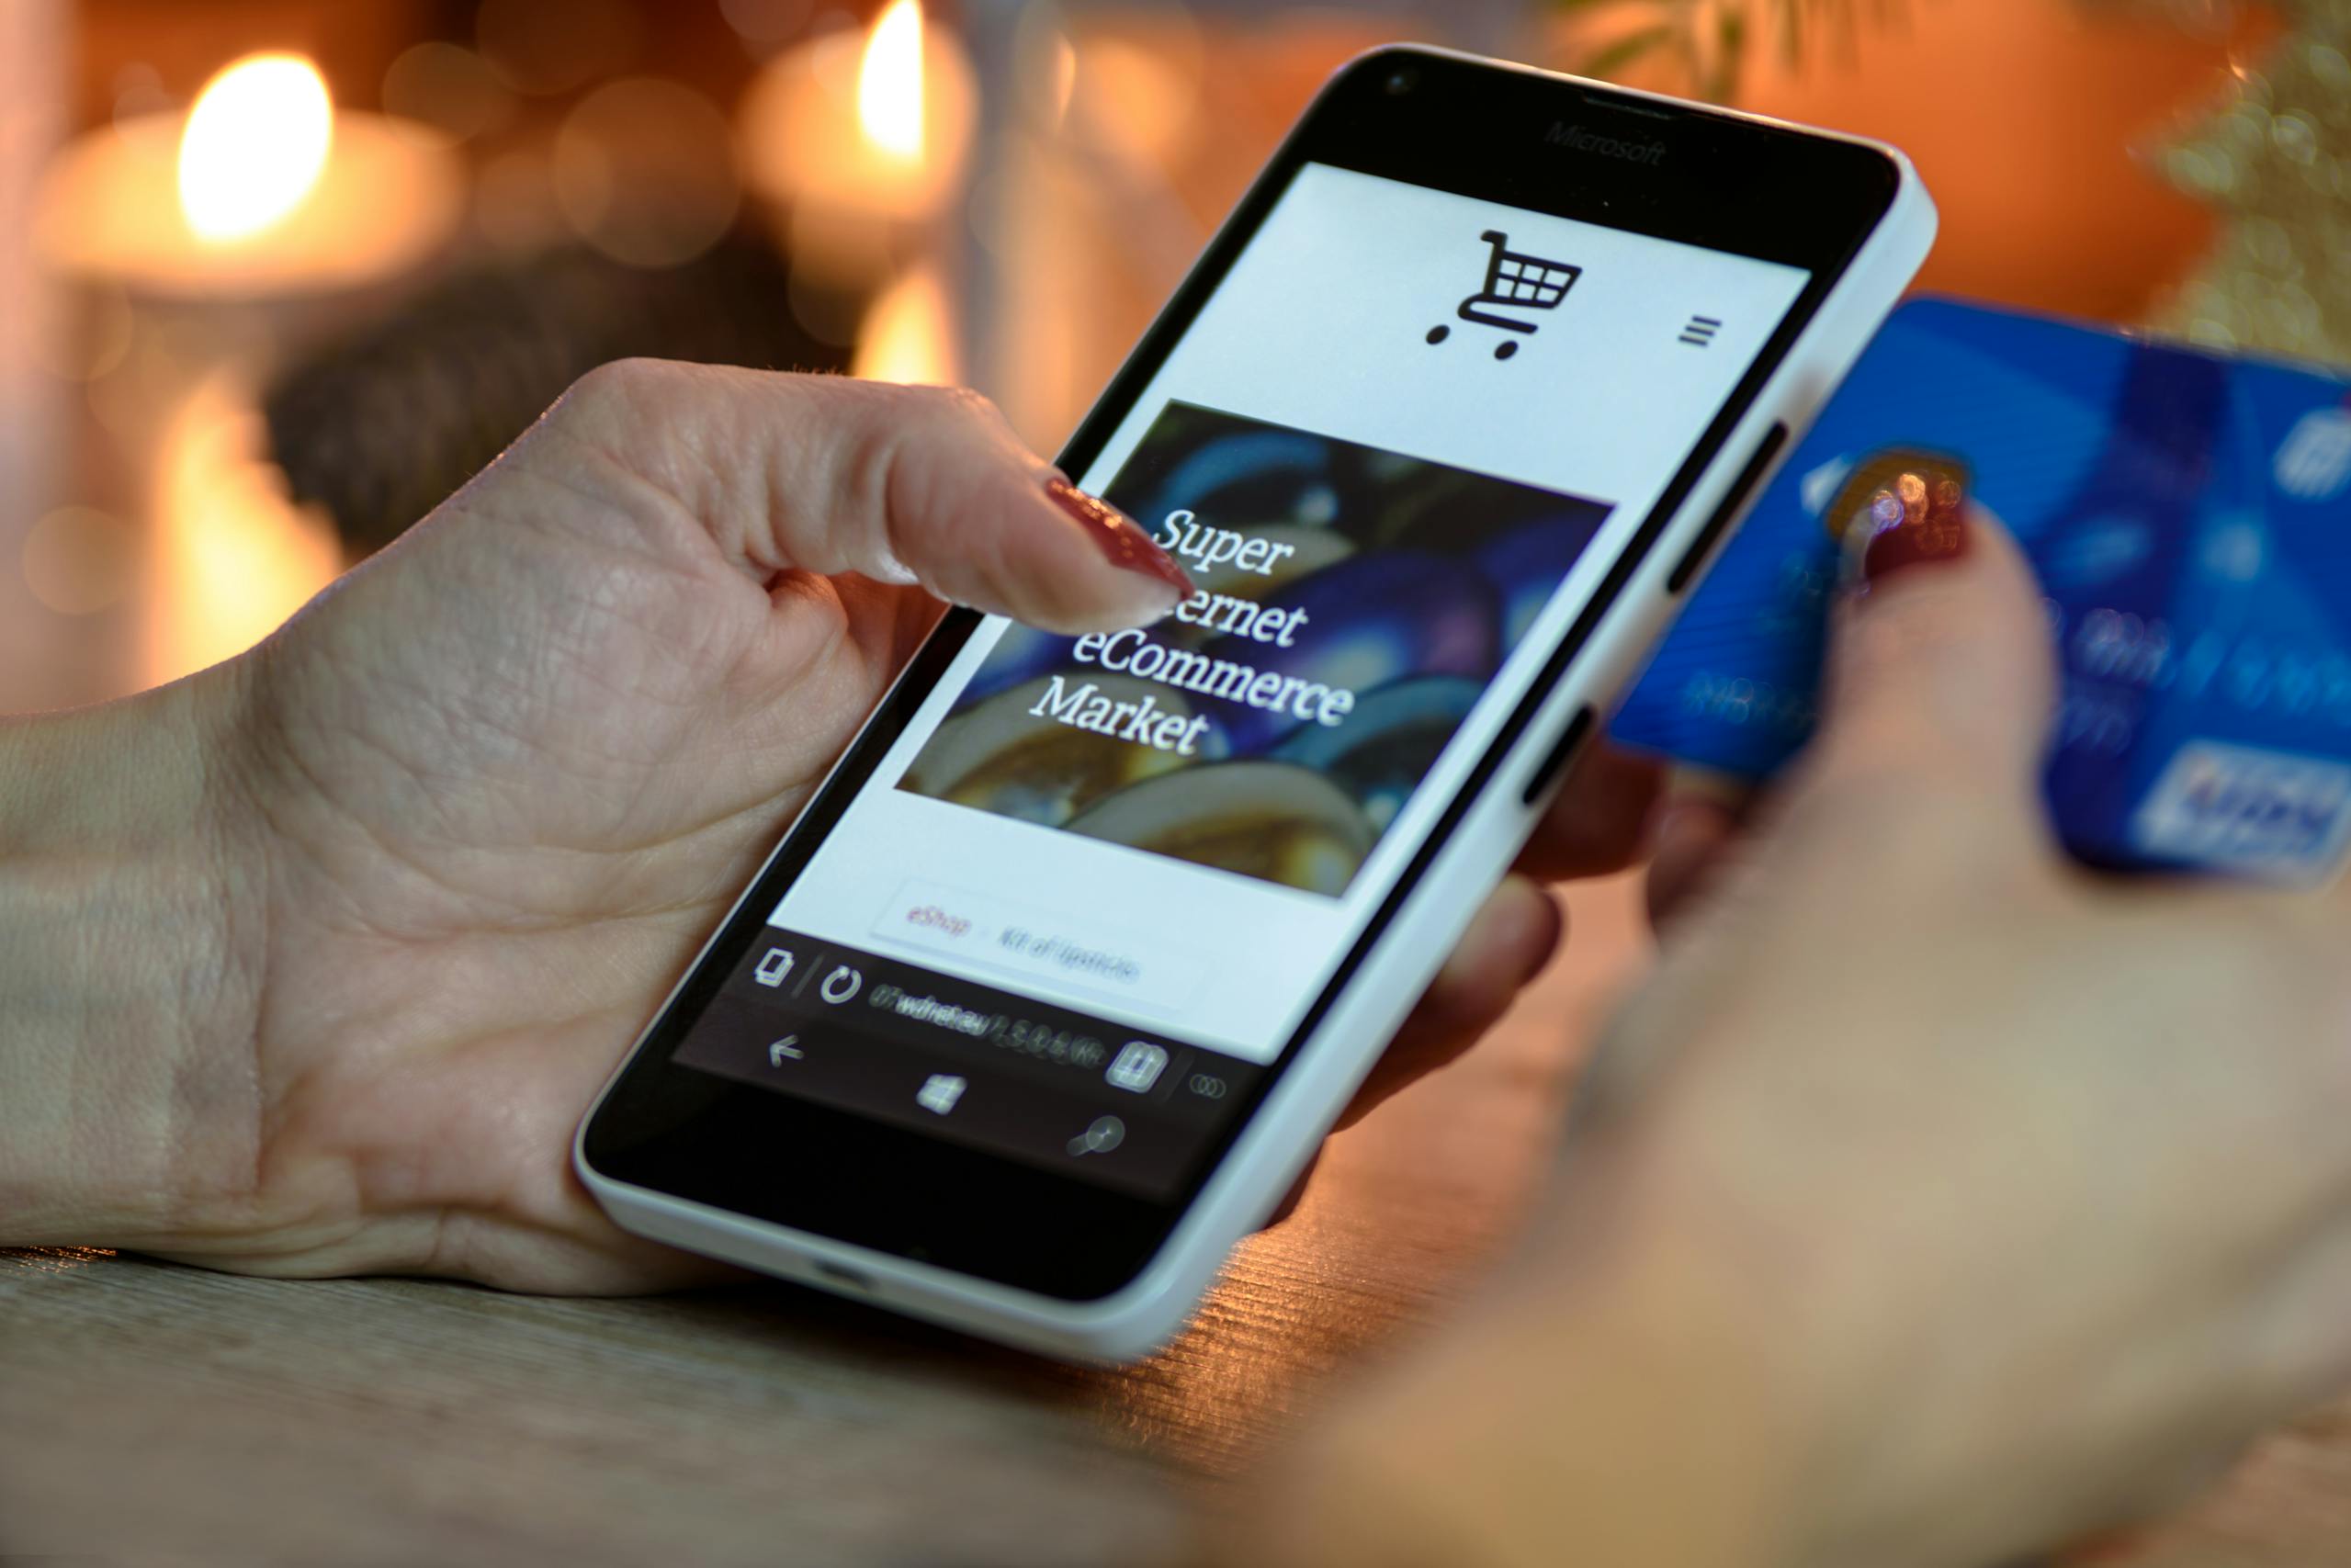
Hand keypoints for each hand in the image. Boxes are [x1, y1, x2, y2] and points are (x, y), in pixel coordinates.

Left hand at [0, 361, 1656, 1291]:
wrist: (268, 944)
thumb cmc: (450, 680)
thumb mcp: (673, 468)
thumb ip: (909, 464)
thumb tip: (1143, 557)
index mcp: (975, 664)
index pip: (1233, 653)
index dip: (1398, 646)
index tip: (1538, 639)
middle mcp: (1008, 828)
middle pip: (1282, 841)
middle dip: (1454, 825)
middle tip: (1579, 807)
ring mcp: (984, 986)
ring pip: (1239, 1005)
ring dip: (1387, 984)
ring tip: (1478, 941)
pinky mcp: (930, 1123)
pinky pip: (1113, 1149)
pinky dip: (1221, 1143)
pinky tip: (1287, 1107)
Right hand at [1260, 497, 2350, 1567]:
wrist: (1653, 1445)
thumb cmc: (1807, 1143)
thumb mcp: (1874, 837)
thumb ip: (1944, 660)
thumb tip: (1947, 544)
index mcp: (2339, 1017)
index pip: (2325, 778)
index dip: (2209, 670)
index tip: (2100, 628)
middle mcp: (2333, 1184)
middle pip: (2214, 916)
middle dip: (2041, 801)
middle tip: (1912, 736)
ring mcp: (2225, 1316)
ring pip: (2120, 1058)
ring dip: (1963, 939)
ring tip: (1769, 874)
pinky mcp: (2099, 1396)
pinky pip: (2056, 1184)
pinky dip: (1945, 1083)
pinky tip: (1778, 1033)